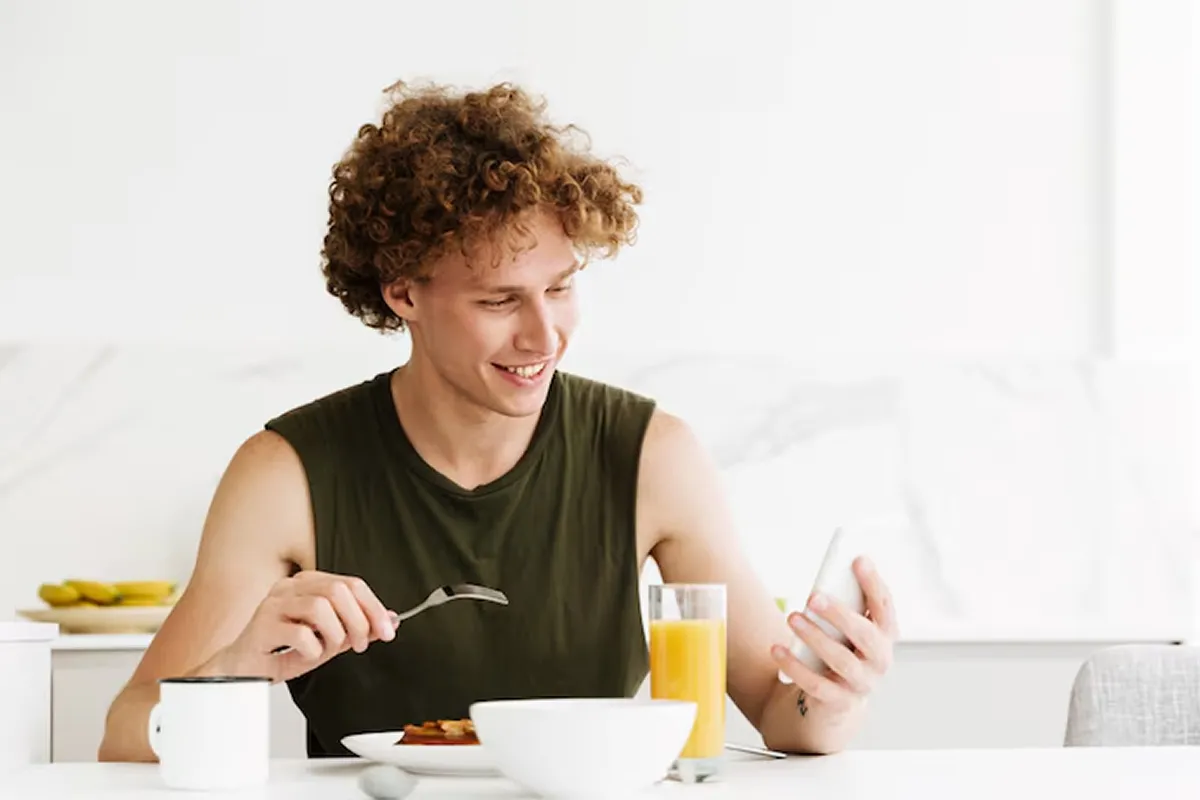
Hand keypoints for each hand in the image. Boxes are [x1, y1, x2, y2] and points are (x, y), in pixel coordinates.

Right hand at [215, 571, 397, 682]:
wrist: (243, 671)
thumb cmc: (283, 651)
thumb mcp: (328, 639)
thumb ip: (356, 628)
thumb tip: (390, 620)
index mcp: (308, 584)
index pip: (351, 584)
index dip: (374, 607)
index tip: (387, 630)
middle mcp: (290, 588)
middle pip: (338, 591)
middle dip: (358, 621)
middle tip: (359, 645)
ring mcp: (273, 604)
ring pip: (320, 607)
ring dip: (335, 635)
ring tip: (329, 650)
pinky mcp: (261, 626)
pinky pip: (300, 633)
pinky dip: (312, 649)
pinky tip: (307, 655)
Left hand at [771, 556, 898, 713]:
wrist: (835, 701)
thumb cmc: (838, 650)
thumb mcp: (843, 628)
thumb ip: (841, 607)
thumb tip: (822, 582)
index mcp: (884, 636)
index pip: (885, 607)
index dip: (874, 583)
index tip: (858, 559)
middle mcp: (879, 661)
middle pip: (865, 635)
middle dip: (840, 614)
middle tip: (814, 596)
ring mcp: (861, 683)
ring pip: (840, 660)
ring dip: (815, 637)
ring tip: (792, 617)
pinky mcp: (838, 701)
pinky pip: (816, 684)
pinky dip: (794, 666)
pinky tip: (777, 649)